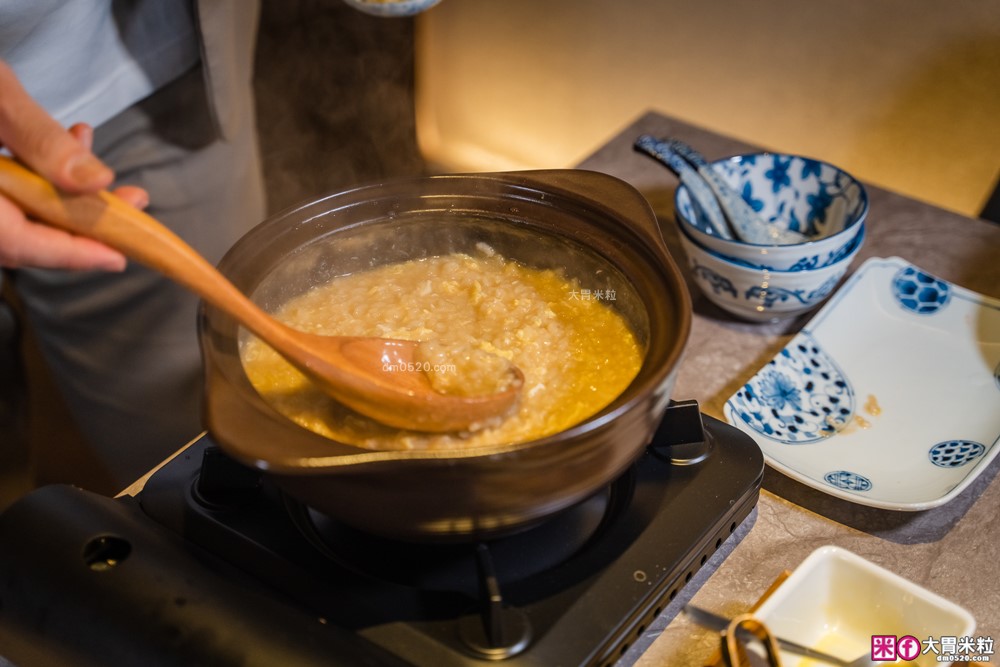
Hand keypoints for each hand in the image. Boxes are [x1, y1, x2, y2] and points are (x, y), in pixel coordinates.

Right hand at [0, 60, 147, 270]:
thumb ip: (41, 140)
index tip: (118, 257)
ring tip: (107, 171)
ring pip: (17, 215)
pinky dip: (42, 177)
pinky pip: (6, 195)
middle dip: (83, 222)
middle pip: (21, 236)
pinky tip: (71, 140)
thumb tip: (96, 181)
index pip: (17, 242)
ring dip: (68, 196)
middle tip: (133, 207)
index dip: (71, 255)